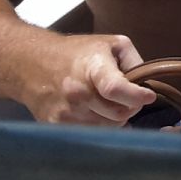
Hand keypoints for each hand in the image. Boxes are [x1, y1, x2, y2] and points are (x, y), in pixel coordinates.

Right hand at [27, 34, 156, 125]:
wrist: (31, 63)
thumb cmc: (77, 52)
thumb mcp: (112, 44)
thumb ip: (135, 62)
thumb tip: (146, 85)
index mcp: (92, 68)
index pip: (115, 88)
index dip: (136, 96)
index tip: (149, 96)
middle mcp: (77, 92)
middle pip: (118, 114)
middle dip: (130, 107)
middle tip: (128, 97)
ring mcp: (65, 112)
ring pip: (107, 128)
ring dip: (115, 118)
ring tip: (108, 102)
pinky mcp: (56, 126)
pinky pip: (90, 135)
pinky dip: (100, 127)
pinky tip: (96, 112)